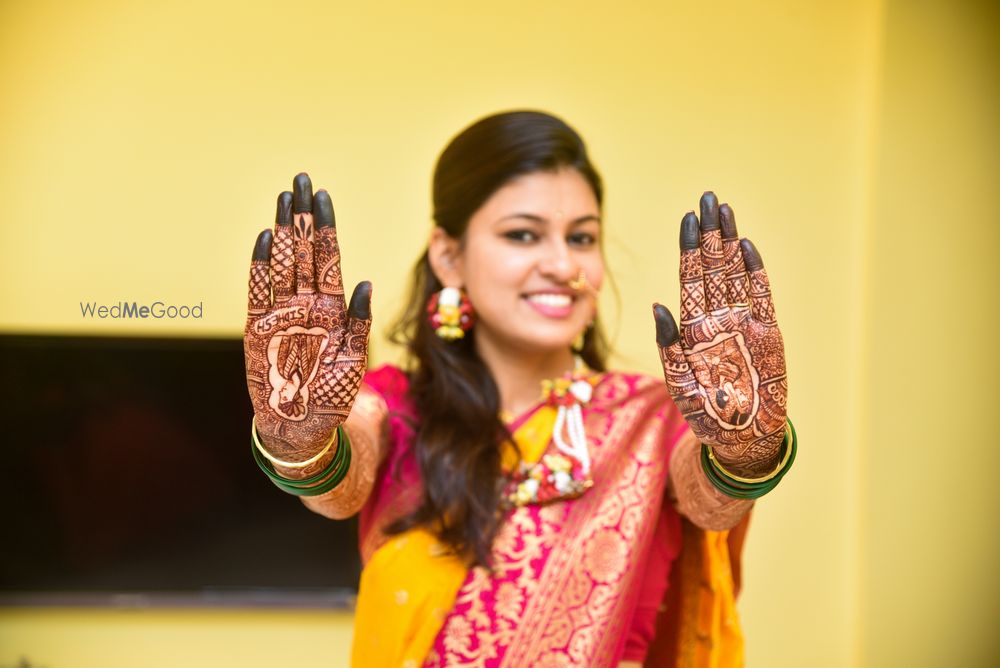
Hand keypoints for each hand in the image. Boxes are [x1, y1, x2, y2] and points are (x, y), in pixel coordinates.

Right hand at [243, 173, 372, 457]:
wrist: (299, 426)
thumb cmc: (331, 395)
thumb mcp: (353, 360)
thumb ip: (359, 322)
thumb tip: (366, 283)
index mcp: (330, 308)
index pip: (327, 257)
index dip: (325, 226)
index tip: (324, 195)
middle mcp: (305, 304)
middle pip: (303, 251)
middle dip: (304, 215)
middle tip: (303, 180)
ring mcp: (281, 313)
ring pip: (282, 263)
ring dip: (282, 230)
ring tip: (284, 198)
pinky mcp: (258, 329)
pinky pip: (257, 290)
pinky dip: (259, 265)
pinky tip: (263, 237)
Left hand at [653, 192, 786, 476]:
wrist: (742, 439)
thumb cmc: (706, 413)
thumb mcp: (679, 381)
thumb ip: (669, 345)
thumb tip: (657, 306)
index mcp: (694, 327)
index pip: (690, 278)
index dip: (689, 248)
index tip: (687, 218)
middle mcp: (718, 318)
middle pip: (712, 267)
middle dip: (709, 233)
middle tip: (707, 197)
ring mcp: (744, 323)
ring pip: (735, 273)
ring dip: (730, 242)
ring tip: (725, 210)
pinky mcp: (768, 334)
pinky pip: (761, 296)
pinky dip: (755, 272)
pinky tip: (747, 246)